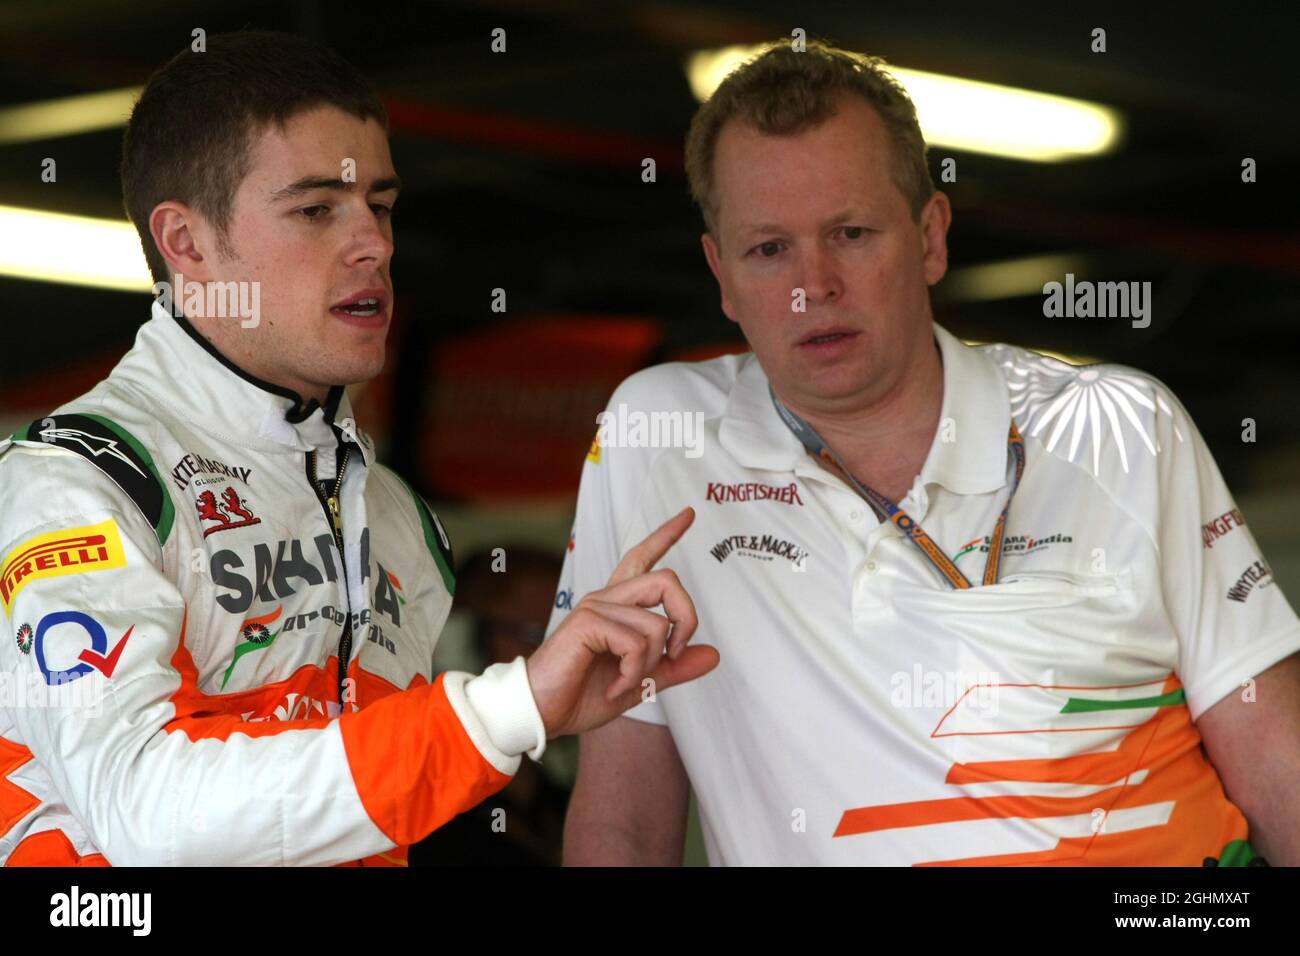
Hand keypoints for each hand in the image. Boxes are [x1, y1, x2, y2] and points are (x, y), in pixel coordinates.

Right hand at [526, 507, 718, 738]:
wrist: (542, 712)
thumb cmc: (581, 695)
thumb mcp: (640, 682)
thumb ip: (673, 667)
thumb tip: (713, 654)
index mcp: (617, 607)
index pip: (642, 558)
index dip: (666, 535)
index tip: (688, 514)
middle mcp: (607, 599)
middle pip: (666, 579)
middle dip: (687, 617)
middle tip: (675, 654)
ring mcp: (596, 607)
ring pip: (656, 623)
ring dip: (650, 664)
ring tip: (626, 684)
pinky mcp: (587, 622)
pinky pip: (636, 642)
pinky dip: (634, 672)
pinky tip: (614, 687)